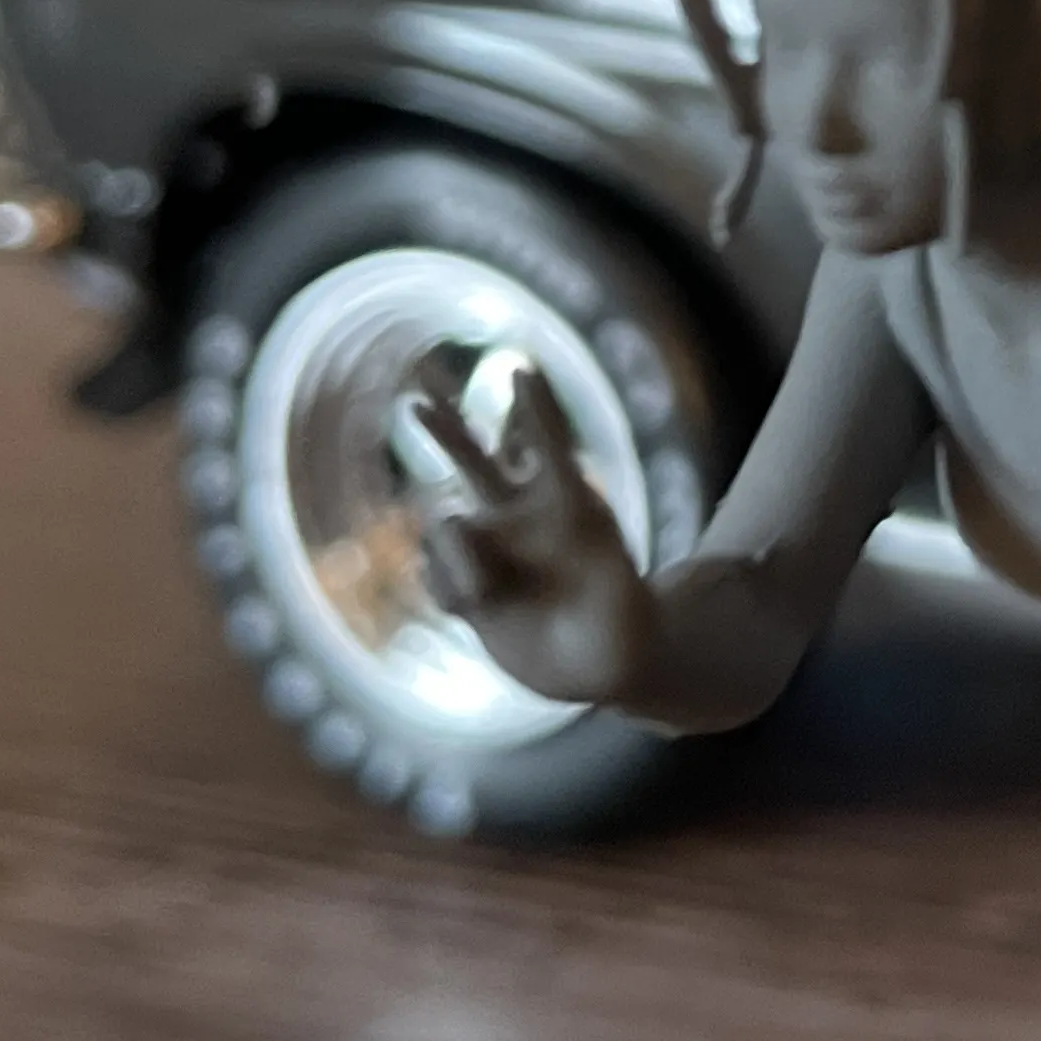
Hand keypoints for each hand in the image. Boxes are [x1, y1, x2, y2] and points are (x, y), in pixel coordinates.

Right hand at [402, 367, 655, 706]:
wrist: (602, 670)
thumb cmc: (622, 623)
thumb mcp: (616, 586)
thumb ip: (569, 549)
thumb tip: (480, 519)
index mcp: (572, 504)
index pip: (549, 445)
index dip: (536, 409)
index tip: (523, 370)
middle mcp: (526, 518)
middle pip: (477, 460)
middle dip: (448, 428)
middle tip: (418, 393)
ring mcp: (495, 550)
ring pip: (447, 523)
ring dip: (453, 553)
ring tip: (483, 594)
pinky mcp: (471, 585)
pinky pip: (436, 574)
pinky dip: (447, 589)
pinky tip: (474, 612)